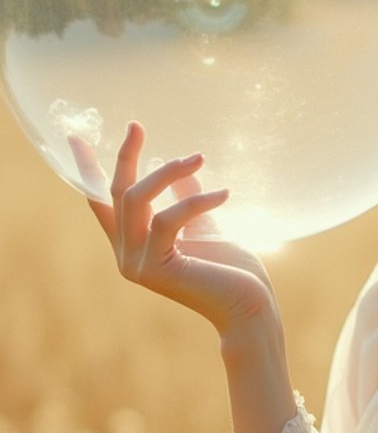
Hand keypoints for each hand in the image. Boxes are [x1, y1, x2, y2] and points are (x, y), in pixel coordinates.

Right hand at [74, 122, 277, 336]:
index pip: (101, 202)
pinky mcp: (154, 269)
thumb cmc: (232, 270)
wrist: (249, 307)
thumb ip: (187, 200)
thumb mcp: (206, 225)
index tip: (73, 137)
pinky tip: (224, 194)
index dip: (86, 169)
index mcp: (134, 245)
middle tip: (136, 126)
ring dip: (167, 172)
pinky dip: (196, 201)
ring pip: (135, 199)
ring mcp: (136, 264)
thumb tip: (183, 168)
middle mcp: (126, 255)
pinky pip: (167, 218)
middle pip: (116, 193)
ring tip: (198, 158)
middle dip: (125, 155)